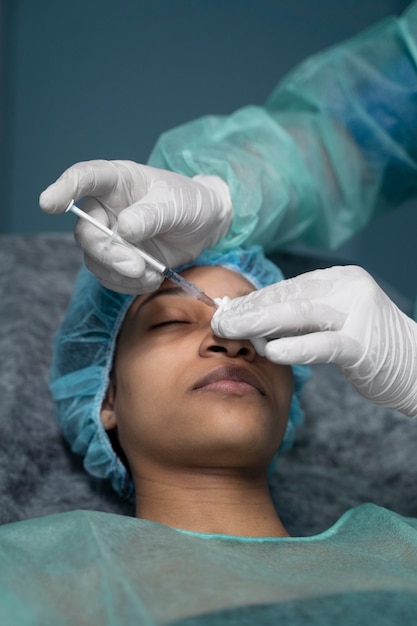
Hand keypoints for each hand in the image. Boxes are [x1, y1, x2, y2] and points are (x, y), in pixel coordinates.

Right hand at [39, 160, 231, 292]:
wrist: (206, 225)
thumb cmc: (189, 203)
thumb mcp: (176, 204)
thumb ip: (151, 215)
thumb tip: (123, 229)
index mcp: (117, 181)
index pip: (84, 178)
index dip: (63, 189)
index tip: (48, 204)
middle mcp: (106, 208)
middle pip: (86, 233)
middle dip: (108, 254)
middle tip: (136, 266)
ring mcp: (111, 236)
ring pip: (95, 260)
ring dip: (121, 274)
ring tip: (151, 273)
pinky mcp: (119, 260)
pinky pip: (110, 277)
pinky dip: (128, 284)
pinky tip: (151, 279)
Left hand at [212, 265, 416, 415]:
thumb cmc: (370, 347)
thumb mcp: (335, 321)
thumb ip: (302, 318)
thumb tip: (254, 320)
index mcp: (339, 279)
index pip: (287, 288)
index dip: (253, 300)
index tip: (226, 310)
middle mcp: (348, 288)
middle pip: (288, 297)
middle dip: (249, 310)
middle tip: (219, 321)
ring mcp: (357, 313)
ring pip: (300, 314)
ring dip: (259, 322)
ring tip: (230, 330)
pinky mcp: (363, 343)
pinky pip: (323, 344)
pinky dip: (295, 347)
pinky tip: (270, 351)